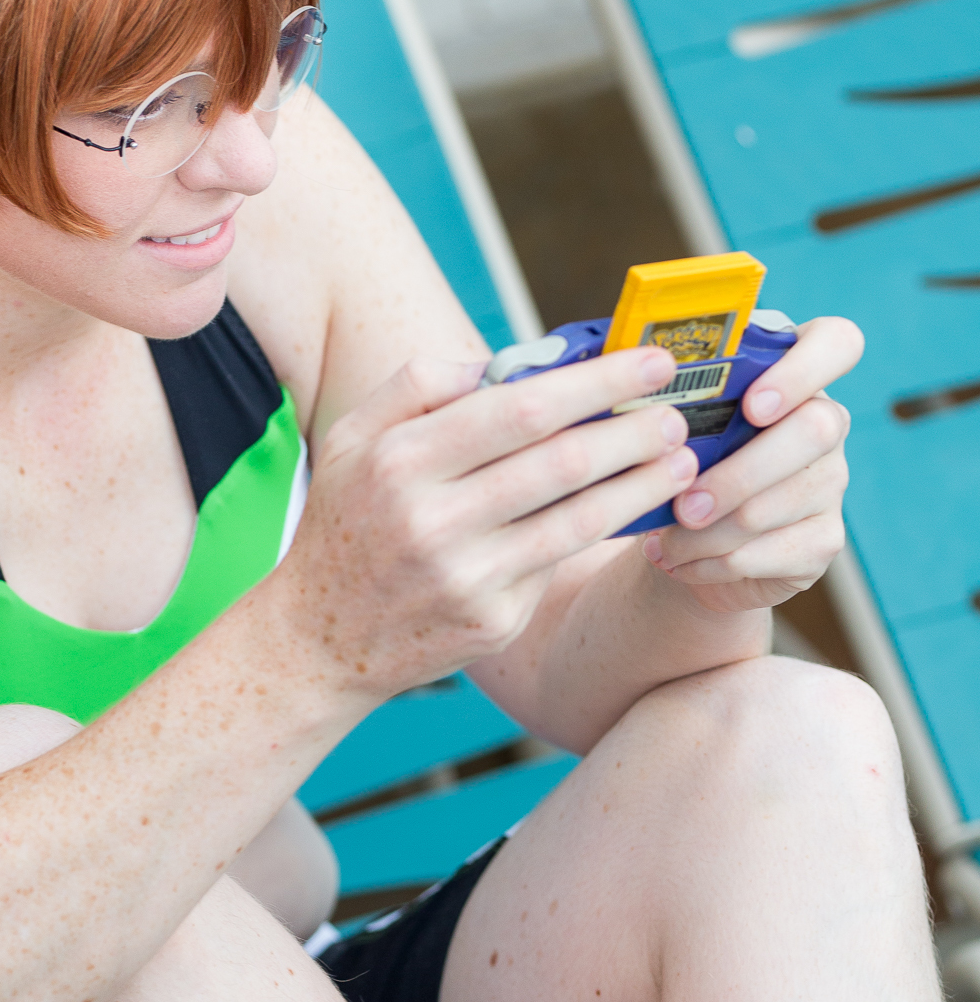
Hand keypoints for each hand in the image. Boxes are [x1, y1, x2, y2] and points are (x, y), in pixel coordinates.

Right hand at [279, 345, 697, 699]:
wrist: (319, 640)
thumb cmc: (348, 524)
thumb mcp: (354, 441)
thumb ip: (417, 385)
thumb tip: (504, 361)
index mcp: (401, 461)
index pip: (518, 409)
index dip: (594, 383)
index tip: (646, 361)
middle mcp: (433, 520)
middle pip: (560, 463)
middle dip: (633, 430)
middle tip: (678, 410)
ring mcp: (467, 578)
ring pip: (577, 519)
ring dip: (641, 485)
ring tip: (681, 460)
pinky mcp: (492, 623)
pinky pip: (560, 564)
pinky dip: (606, 532)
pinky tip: (639, 511)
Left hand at [640, 315, 859, 617]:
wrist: (684, 539)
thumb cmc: (674, 461)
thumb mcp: (666, 422)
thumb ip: (666, 396)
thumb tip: (627, 387)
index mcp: (789, 373)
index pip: (837, 343)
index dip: (803, 370)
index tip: (754, 405)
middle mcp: (825, 421)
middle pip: (816, 430)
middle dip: (739, 474)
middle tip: (685, 506)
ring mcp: (831, 482)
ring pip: (780, 503)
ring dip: (709, 532)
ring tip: (663, 541)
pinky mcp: (824, 539)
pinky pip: (774, 552)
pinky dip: (715, 563)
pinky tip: (681, 561)